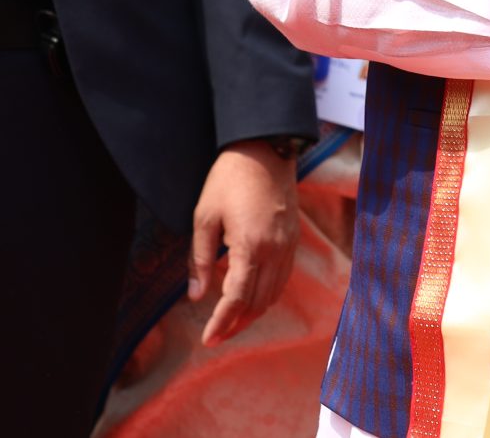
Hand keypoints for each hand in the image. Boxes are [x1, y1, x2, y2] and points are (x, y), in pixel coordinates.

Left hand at [190, 141, 300, 346]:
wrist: (265, 149)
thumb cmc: (229, 180)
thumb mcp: (204, 217)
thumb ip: (199, 260)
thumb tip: (196, 296)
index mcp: (250, 246)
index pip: (236, 298)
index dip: (221, 323)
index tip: (208, 340)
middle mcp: (274, 251)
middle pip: (258, 303)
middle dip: (236, 325)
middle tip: (216, 336)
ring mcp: (288, 246)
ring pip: (273, 294)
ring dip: (253, 313)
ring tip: (232, 323)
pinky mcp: (293, 239)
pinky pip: (283, 279)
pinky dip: (267, 295)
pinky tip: (252, 298)